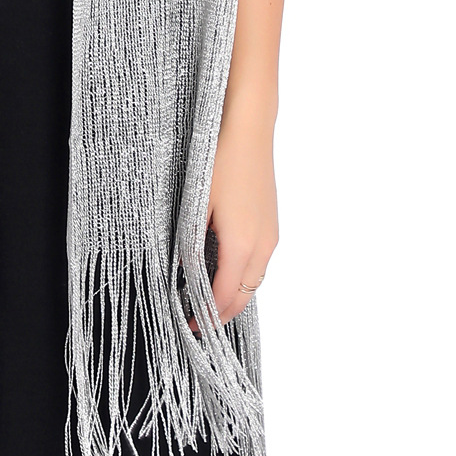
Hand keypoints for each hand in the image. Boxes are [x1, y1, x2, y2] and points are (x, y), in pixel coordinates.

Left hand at [188, 109, 278, 330]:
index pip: (225, 296)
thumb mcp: (196, 205)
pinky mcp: (272, 224)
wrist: (249, 130)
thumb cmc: (219, 162)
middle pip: (245, 296)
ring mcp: (271, 235)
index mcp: (242, 245)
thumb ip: (192, 244)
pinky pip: (259, 262)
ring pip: (254, 280)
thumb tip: (183, 271)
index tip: (190, 325)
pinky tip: (223, 268)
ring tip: (206, 297)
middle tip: (197, 320)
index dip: (207, 316)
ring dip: (234, 294)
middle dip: (222, 313)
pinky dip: (243, 275)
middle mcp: (263, 246)